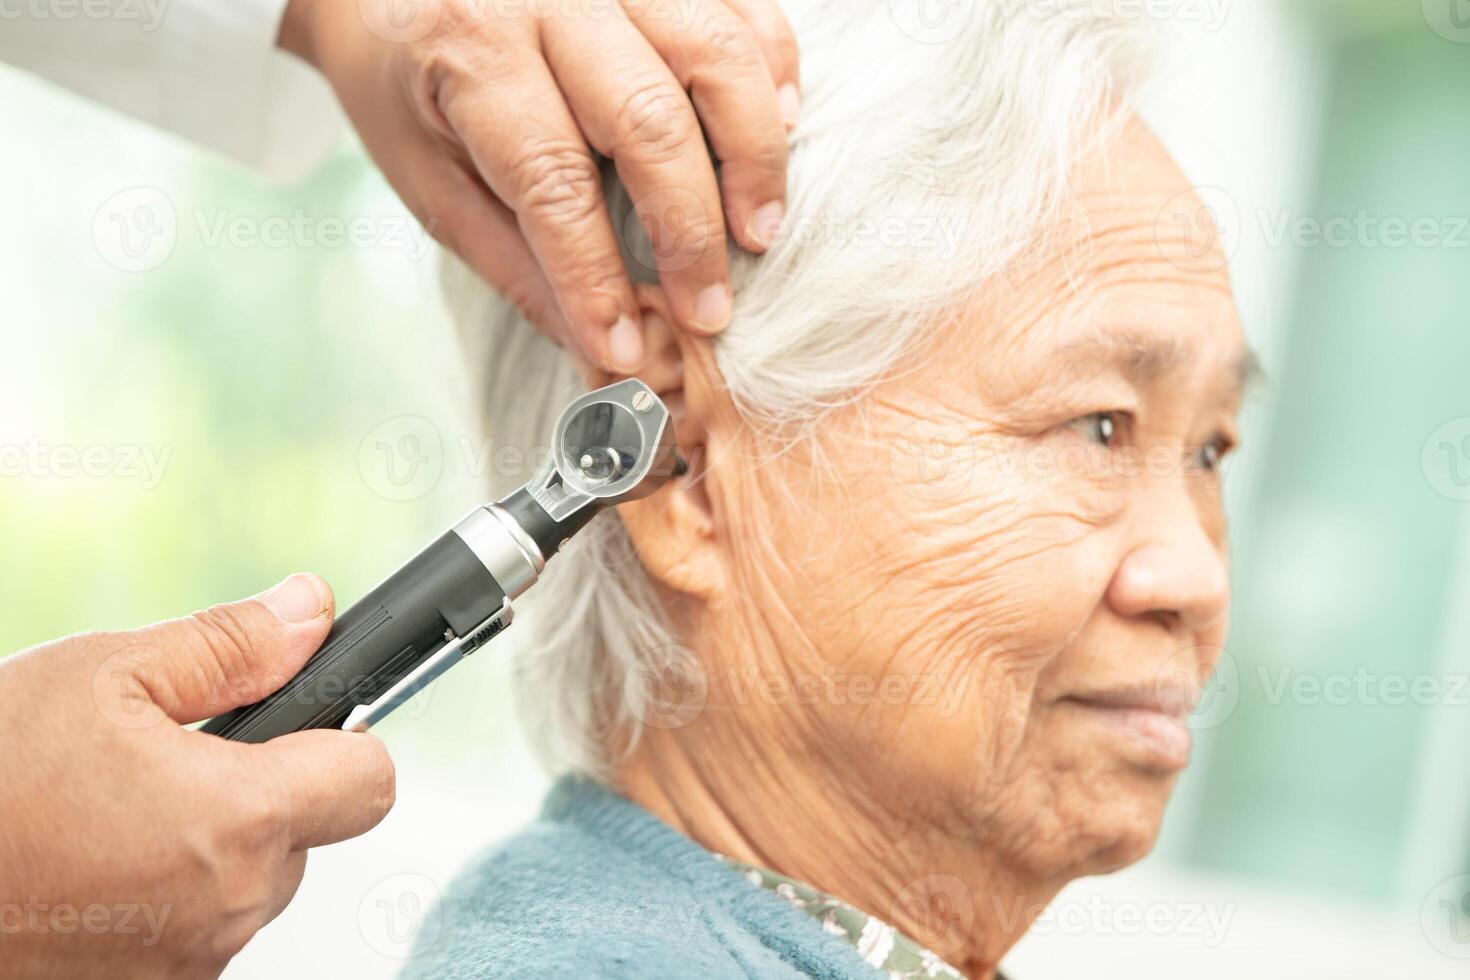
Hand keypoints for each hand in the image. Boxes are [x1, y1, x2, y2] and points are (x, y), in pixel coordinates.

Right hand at [0, 574, 394, 978]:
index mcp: (238, 822)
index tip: (301, 721)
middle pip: (306, 834)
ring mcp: (188, 966)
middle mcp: (229, 909)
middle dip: (260, 791)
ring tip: (115, 813)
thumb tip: (310, 611)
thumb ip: (228, 645)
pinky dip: (165, 897)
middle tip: (173, 759)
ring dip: (208, 848)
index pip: (368, 782)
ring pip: (249, 886)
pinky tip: (97, 866)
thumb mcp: (100, 677)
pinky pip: (195, 931)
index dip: (344, 741)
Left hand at [279, 0, 798, 373]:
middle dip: (691, 231)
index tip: (626, 348)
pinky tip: (777, 132)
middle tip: (712, 310)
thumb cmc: (409, 82)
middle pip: (648, 120)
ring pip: (713, 54)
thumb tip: (599, 348)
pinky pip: (743, 7)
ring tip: (759, 231)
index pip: (552, 180)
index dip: (596, 275)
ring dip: (752, 154)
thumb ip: (515, 262)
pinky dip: (774, 70)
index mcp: (471, 52)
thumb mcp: (430, 179)